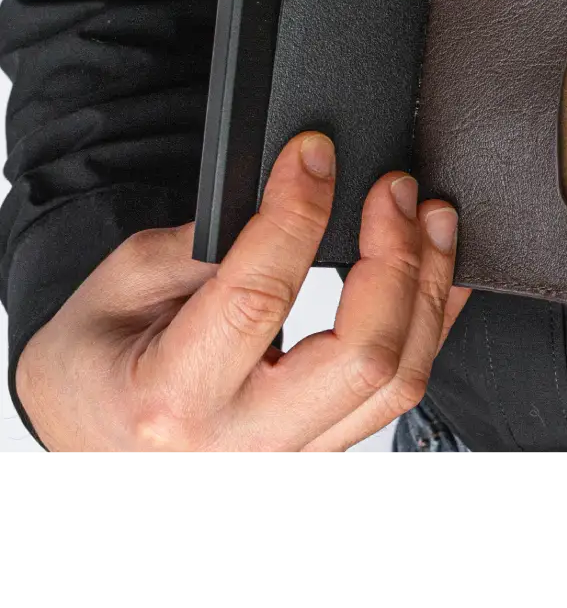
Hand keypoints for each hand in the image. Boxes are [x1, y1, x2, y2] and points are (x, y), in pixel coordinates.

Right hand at [16, 132, 468, 452]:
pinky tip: (434, 272)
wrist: (92, 434)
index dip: (300, 213)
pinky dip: (430, 322)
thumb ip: (204, 243)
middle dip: (394, 258)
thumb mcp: (121, 284)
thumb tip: (290, 196)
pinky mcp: (321, 445)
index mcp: (175, 397)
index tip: (315, 155)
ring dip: (427, 287)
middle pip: (361, 355)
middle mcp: (241, 440)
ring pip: (396, 379)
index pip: (261, 295)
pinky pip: (396, 390)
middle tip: (393, 190)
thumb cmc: (95, 366)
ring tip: (429, 219)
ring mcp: (290, 452)